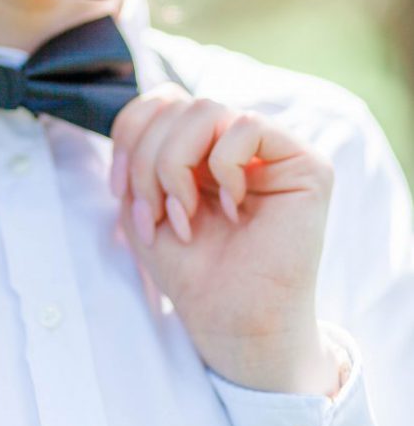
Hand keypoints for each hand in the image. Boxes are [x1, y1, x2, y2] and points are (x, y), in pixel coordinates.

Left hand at [110, 84, 339, 393]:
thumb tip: (137, 119)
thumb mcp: (143, 203)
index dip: (129, 135)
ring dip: (176, 165)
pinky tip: (232, 207)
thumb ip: (136, 152)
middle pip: (176, 105)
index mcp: (202, 145)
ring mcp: (272, 148)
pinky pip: (248, 125)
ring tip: (185, 217)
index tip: (119, 189)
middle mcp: (236, 139)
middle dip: (148, 161)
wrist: (232, 324)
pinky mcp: (306, 164)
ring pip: (206, 108)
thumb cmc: (193, 269)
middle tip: (156, 216)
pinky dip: (224, 165)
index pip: (161, 101)